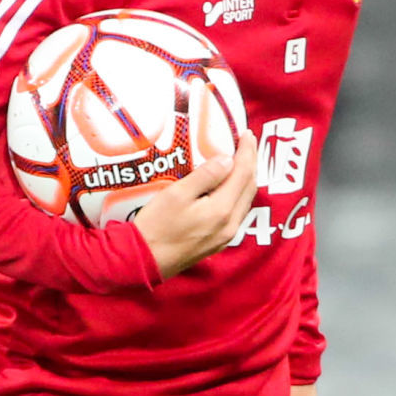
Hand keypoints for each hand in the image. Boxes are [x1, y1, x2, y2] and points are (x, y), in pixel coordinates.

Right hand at [131, 131, 257, 279]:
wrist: (144, 261)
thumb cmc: (156, 226)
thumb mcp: (177, 194)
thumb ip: (205, 176)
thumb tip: (228, 160)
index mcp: (222, 210)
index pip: (242, 174)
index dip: (247, 152)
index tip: (246, 134)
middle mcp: (230, 224)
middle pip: (249, 188)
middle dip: (251, 163)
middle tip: (247, 143)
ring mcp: (225, 236)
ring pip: (245, 201)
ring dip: (246, 179)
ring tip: (242, 161)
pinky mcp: (217, 242)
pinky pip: (237, 212)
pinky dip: (239, 194)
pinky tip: (232, 187)